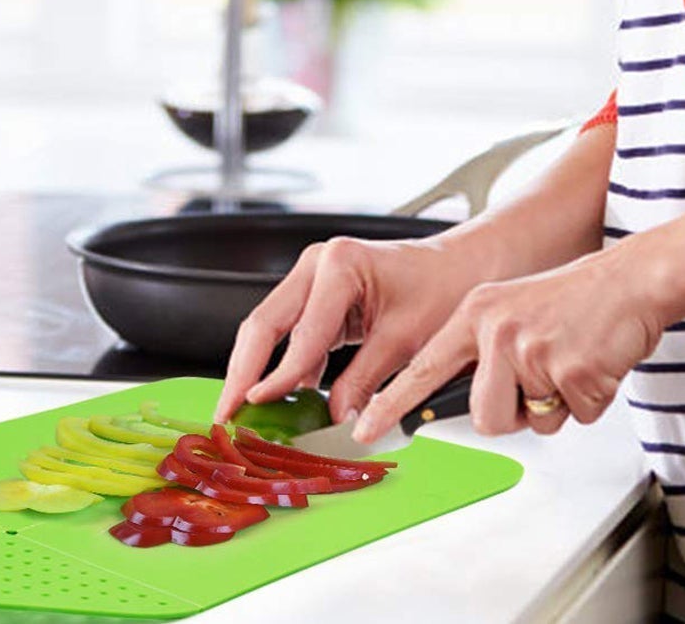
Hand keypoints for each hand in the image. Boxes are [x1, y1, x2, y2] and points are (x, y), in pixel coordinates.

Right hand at [213, 233, 487, 425]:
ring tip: (244, 416)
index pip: (299, 334)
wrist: (458, 268)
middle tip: (225, 415)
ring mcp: (313, 276)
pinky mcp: (317, 294)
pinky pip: (288, 332)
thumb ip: (366, 382)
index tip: (254, 410)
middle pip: (264, 323)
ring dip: (256, 370)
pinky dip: (283, 366)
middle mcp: (317, 263)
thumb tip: (335, 421)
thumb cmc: (440, 290)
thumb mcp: (407, 342)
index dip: (276, 377)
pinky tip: (280, 399)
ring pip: (269, 327)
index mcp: (339, 264)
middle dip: (242, 372)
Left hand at [351, 246, 665, 443]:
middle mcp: (497, 329)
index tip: (363, 429)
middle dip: (513, 413)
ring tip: (566, 365)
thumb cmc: (575, 301)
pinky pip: (573, 417)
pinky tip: (593, 364)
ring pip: (527, 422)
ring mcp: (533, 349)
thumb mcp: (512, 311)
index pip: (424, 366)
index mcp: (477, 313)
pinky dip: (588, 401)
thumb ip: (485, 351)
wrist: (629, 280)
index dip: (391, 402)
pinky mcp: (571, 370)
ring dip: (550, 409)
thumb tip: (473, 402)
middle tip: (539, 378)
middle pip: (484, 415)